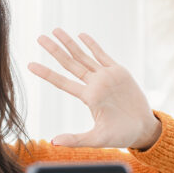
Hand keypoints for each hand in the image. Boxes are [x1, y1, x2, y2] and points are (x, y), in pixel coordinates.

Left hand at [27, 29, 161, 149]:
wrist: (143, 129)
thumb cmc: (120, 135)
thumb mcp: (97, 139)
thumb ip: (76, 139)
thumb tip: (52, 142)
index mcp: (88, 97)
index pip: (62, 82)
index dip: (46, 73)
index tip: (30, 65)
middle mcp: (94, 84)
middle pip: (70, 63)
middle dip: (55, 50)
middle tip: (39, 38)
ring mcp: (106, 77)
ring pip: (84, 56)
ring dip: (70, 43)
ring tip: (56, 30)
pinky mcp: (119, 72)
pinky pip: (103, 55)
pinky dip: (92, 45)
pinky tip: (82, 35)